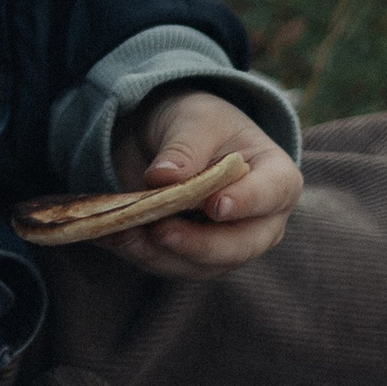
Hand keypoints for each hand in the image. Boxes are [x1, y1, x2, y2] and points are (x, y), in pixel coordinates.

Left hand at [107, 90, 301, 276]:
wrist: (176, 140)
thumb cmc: (200, 124)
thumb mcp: (194, 120)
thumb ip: (185, 147)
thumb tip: (164, 176)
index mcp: (276, 178)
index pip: (271, 194)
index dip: (247, 203)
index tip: (216, 205)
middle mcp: (260, 222)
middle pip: (239, 246)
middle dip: (197, 244)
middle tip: (160, 231)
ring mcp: (229, 246)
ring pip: (200, 265)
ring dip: (159, 255)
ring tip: (123, 233)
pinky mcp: (195, 259)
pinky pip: (170, 265)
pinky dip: (139, 254)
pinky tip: (110, 237)